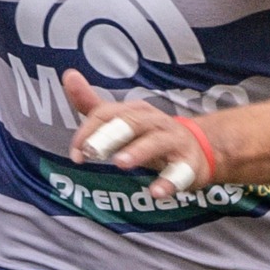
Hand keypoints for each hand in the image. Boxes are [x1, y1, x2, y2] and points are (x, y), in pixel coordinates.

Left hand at [63, 72, 213, 197]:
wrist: (200, 148)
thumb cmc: (151, 135)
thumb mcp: (123, 120)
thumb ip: (93, 105)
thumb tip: (69, 76)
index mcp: (136, 111)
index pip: (107, 114)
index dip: (89, 132)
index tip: (76, 154)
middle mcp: (155, 122)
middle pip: (131, 123)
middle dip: (110, 136)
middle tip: (91, 151)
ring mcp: (174, 141)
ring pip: (156, 142)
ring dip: (138, 151)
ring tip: (120, 163)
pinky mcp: (189, 164)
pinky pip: (180, 172)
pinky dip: (169, 182)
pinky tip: (156, 193)